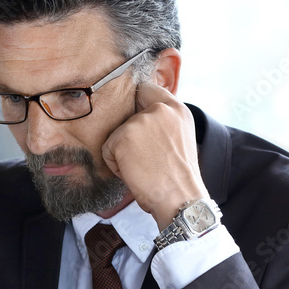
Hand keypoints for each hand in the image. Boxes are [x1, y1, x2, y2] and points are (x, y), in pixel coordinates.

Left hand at [101, 82, 209, 229]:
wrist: (180, 199)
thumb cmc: (178, 179)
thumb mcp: (180, 139)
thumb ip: (163, 123)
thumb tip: (140, 116)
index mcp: (177, 110)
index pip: (147, 90)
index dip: (137, 104)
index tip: (136, 117)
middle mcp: (160, 109)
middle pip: (127, 114)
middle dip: (129, 135)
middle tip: (148, 158)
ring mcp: (140, 121)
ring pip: (117, 134)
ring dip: (123, 153)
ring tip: (144, 168)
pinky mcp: (123, 136)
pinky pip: (108, 149)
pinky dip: (116, 165)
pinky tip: (135, 173)